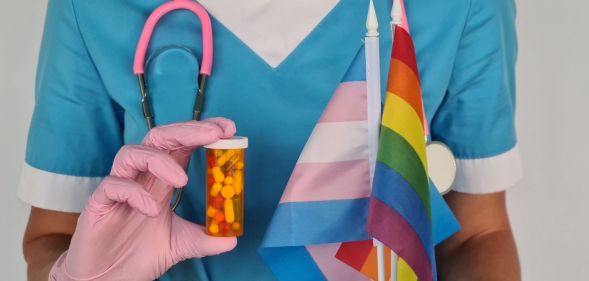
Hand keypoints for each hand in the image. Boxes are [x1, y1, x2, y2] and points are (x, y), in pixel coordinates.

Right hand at [49, 119, 237, 280]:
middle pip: (159, 137)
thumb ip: (206, 238)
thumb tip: (232, 239)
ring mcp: (118, 188)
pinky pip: (113, 186)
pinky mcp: (98, 204)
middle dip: (187, 130)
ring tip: (181, 181)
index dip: (202, 131)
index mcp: (161, 180)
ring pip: (132, 153)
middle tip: (213, 134)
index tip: (228, 128)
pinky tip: (152, 210)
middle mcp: (140, 178)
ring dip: (160, 160)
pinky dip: (134, 193)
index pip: (181, 144)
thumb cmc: (139, 254)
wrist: (108, 279)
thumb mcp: (181, 244)